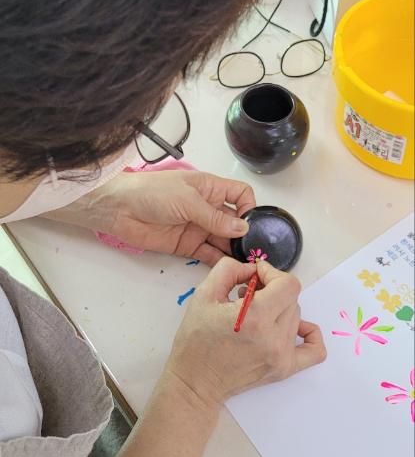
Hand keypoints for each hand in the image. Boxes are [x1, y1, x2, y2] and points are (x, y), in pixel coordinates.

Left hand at [48, 170, 254, 264]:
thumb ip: (215, 217)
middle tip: (255, 250)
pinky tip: (229, 267)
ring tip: (246, 262)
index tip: (253, 223)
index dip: (249, 207)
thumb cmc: (152, 192)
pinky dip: (219, 261)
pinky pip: (208, 254)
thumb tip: (242, 228)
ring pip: (224, 240)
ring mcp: (198, 228)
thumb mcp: (188, 200)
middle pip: (235, 221)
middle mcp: (208, 208)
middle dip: (245, 234)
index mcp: (210, 189)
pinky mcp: (187, 246)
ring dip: (234, 250)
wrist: (120, 209)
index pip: (240, 195)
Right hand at [166, 256, 326, 408]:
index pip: (287, 284)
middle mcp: (274, 338)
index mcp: (255, 318)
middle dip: (272, 289)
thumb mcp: (204, 294)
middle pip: (291, 298)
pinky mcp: (285, 369)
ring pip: (297, 315)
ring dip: (280, 307)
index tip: (255, 276)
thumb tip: (253, 269)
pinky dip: (309, 333)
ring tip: (256, 313)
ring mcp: (282, 355)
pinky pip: (315, 349)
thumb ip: (230, 269)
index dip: (272, 273)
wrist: (197, 381)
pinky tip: (292, 328)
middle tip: (249, 294)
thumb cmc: (196, 340)